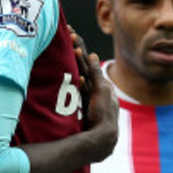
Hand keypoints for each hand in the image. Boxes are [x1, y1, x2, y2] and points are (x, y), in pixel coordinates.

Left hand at [67, 26, 117, 159]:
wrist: (104, 141)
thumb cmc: (93, 132)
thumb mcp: (85, 115)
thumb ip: (81, 101)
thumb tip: (75, 88)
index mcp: (97, 90)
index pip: (84, 69)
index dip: (77, 56)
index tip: (69, 44)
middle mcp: (101, 85)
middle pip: (86, 62)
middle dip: (78, 46)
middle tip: (69, 31)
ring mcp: (101, 87)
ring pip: (87, 64)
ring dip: (80, 49)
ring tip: (72, 35)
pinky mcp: (101, 91)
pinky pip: (90, 73)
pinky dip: (85, 62)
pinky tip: (80, 52)